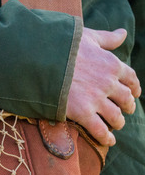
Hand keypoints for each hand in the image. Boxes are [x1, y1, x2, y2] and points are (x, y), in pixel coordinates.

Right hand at [66, 28, 140, 145]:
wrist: (41, 60)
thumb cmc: (63, 46)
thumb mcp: (87, 37)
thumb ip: (107, 38)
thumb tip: (123, 33)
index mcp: (112, 64)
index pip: (130, 78)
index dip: (134, 87)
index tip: (133, 93)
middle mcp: (108, 83)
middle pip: (125, 99)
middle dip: (127, 106)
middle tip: (125, 111)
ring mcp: (96, 99)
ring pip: (115, 116)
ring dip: (118, 122)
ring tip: (116, 125)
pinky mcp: (82, 112)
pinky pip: (99, 129)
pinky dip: (106, 137)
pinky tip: (108, 141)